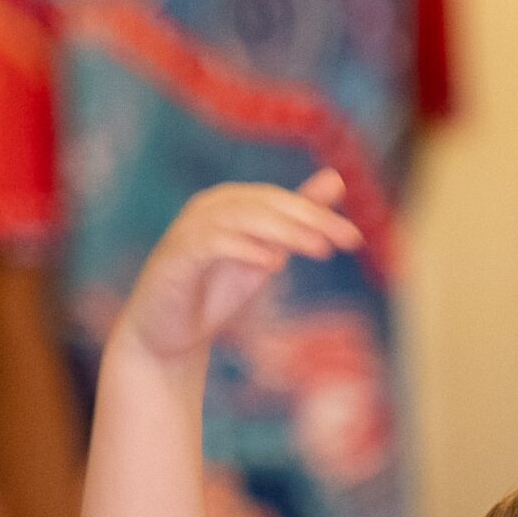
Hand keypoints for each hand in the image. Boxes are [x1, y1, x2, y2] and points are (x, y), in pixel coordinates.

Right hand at [117, 170, 362, 367]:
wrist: (164, 337)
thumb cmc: (212, 295)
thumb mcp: (262, 257)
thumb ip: (294, 223)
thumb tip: (336, 179)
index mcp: (232, 203)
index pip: (281, 202)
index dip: (318, 216)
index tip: (353, 238)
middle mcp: (210, 208)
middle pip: (266, 205)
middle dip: (309, 221)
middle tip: (344, 240)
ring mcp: (191, 229)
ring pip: (244, 220)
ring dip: (284, 233)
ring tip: (318, 249)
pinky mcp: (176, 256)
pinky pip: (213, 244)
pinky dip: (244, 250)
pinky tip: (271, 264)